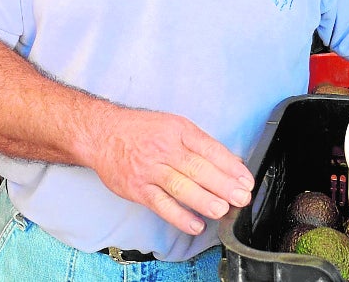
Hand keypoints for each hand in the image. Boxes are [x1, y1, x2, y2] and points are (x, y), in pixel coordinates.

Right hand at [91, 108, 253, 235]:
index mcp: (179, 131)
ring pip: (181, 187)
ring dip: (204, 200)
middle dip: (223, 185)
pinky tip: (195, 224)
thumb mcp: (174, 125)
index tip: (245, 179)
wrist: (103, 134)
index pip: (210, 149)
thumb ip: (200, 144)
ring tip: (223, 209)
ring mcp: (151, 170)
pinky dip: (179, 217)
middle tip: (242, 197)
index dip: (230, 166)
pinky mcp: (138, 189)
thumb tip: (230, 161)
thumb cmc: (142, 129)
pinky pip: (161, 205)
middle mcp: (165, 149)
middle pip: (199, 169)